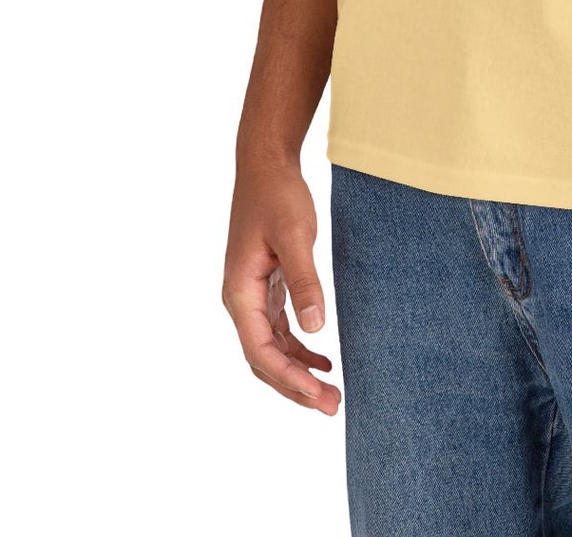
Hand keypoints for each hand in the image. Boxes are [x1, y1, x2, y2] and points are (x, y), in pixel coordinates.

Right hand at [223, 156, 340, 413]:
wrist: (266, 164)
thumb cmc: (277, 196)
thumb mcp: (295, 236)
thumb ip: (304, 281)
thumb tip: (315, 328)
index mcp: (239, 293)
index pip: (260, 351)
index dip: (289, 378)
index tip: (319, 396)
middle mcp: (240, 300)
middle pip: (264, 359)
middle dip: (295, 387)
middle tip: (332, 406)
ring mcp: (251, 295)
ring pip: (271, 348)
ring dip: (297, 372)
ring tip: (331, 393)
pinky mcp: (265, 285)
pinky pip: (278, 330)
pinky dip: (298, 348)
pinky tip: (323, 359)